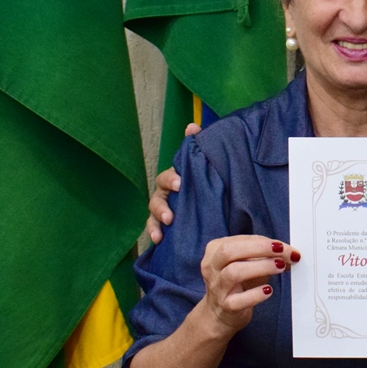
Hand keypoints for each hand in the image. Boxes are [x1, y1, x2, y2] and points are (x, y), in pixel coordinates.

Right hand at [146, 122, 201, 241]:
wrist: (214, 202)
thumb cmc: (205, 180)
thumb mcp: (204, 165)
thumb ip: (197, 146)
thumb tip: (191, 126)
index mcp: (174, 180)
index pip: (166, 178)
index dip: (171, 179)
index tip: (180, 184)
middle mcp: (165, 195)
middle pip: (156, 200)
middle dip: (161, 207)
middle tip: (170, 216)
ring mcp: (164, 211)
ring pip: (152, 216)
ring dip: (154, 224)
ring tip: (160, 233)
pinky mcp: (166, 226)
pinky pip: (155, 231)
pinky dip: (154, 234)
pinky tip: (158, 241)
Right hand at [199, 235, 297, 336]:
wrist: (220, 314)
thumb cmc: (237, 283)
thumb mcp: (248, 263)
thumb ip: (264, 254)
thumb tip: (289, 253)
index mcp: (215, 250)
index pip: (239, 240)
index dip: (264, 242)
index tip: (285, 247)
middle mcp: (212, 267)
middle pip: (230, 251)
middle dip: (259, 248)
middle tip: (282, 252)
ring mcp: (217, 288)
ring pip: (234, 273)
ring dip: (261, 267)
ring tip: (280, 267)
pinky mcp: (226, 306)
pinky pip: (239, 300)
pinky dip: (256, 294)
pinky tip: (268, 290)